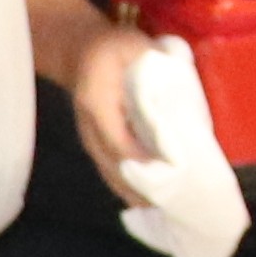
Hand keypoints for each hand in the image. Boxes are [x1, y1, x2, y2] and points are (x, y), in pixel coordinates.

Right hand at [64, 16, 155, 204]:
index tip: (166, 173)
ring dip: (135, 192)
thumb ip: (153, 65)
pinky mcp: (96, 144)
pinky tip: (147, 203)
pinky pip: (110, 170)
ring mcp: (90, 138)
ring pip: (111, 172)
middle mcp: (89, 127)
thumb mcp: (134, 46)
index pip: (118, 137)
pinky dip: (128, 187)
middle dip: (141, 185)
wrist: (79, 50)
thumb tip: (176, 92)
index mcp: (97, 102)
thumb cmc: (113, 48)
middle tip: (171, 202)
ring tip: (163, 210)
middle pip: (113, 163)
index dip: (140, 158)